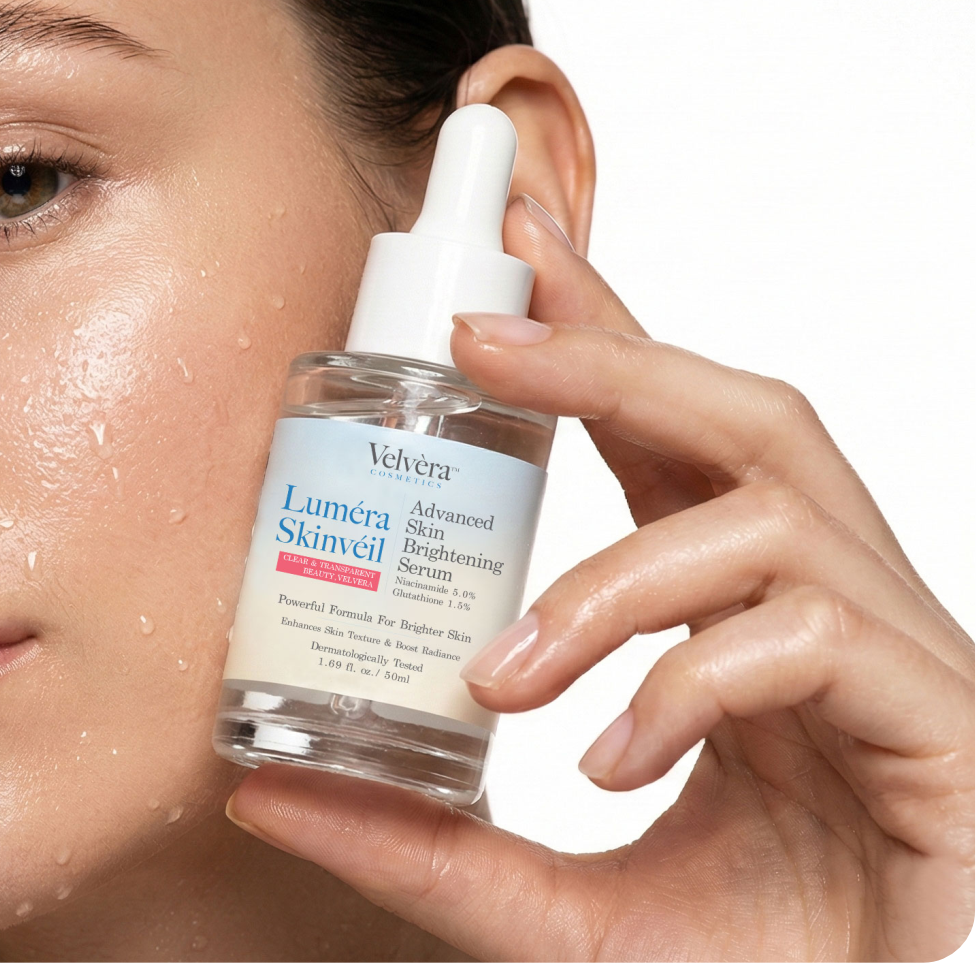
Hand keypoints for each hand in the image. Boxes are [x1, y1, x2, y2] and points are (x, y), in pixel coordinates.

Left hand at [225, 196, 975, 961]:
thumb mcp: (534, 901)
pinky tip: (615, 765)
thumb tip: (256, 788)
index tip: (507, 265)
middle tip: (480, 342)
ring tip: (511, 675)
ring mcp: (894, 668)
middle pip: (746, 419)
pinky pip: (815, 642)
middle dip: (613, 358)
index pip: (671, 443)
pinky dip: (688, 684)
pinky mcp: (945, 734)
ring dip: (615, 577)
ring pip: (772, 517)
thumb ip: (413, 842)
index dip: (599, 343)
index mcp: (738, 622)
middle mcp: (822, 616)